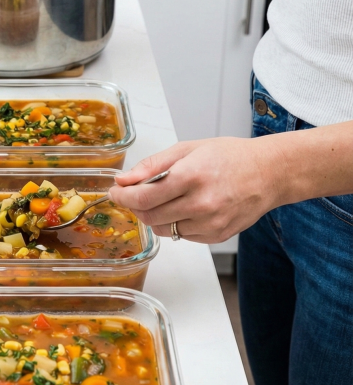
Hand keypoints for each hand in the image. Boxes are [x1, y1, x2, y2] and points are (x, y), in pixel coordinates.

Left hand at [108, 137, 283, 243]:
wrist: (269, 173)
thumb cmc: (230, 156)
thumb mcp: (188, 149)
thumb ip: (152, 165)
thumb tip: (124, 180)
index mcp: (191, 176)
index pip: (143, 197)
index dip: (122, 197)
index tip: (115, 192)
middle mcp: (201, 203)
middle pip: (150, 217)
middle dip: (134, 207)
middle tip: (131, 195)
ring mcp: (210, 223)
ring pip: (164, 230)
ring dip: (154, 216)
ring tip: (162, 199)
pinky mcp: (217, 236)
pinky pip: (182, 236)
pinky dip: (175, 223)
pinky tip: (184, 207)